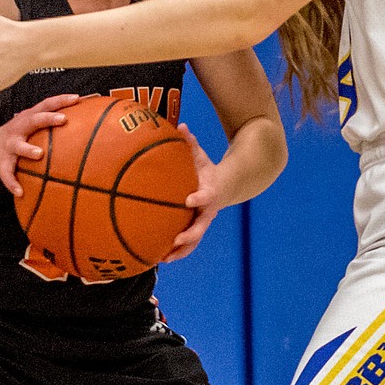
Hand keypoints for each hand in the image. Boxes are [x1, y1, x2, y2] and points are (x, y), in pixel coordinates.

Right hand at [0, 96, 77, 195]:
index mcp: (29, 117)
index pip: (46, 104)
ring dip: (28, 149)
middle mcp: (19, 128)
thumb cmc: (21, 136)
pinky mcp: (2, 162)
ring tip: (39, 154)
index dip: (61, 100)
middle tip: (64, 119)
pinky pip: (6, 173)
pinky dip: (12, 182)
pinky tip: (20, 192)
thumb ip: (52, 123)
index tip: (77, 99)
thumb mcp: (33, 125)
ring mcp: (9, 145)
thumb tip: (86, 124)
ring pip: (18, 146)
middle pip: (33, 120)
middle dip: (47, 118)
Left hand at [162, 128, 221, 261]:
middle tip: (176, 239)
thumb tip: (181, 125)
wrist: (225, 186)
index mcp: (210, 191)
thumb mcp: (201, 155)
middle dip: (190, 234)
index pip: (206, 196)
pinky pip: (188, 244)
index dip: (199, 198)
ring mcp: (203, 222)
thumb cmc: (207, 169)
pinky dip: (177, 252)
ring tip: (165, 258)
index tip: (188, 200)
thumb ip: (191, 143)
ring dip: (181, 250)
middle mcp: (208, 210)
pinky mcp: (197, 228)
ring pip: (195, 240)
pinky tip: (159, 258)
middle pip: (202, 225)